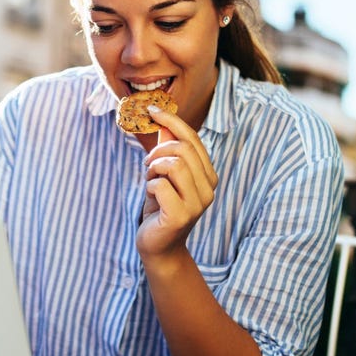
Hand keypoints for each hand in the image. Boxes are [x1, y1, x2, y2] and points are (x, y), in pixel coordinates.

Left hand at [137, 105, 218, 260]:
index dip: (171, 120)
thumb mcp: (163, 174)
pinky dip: (149, 186)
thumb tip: (164, 122)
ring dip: (153, 169)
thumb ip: (167, 149)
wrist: (158, 246)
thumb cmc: (160, 207)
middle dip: (158, 151)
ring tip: (150, 181)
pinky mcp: (182, 215)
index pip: (192, 139)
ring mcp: (197, 203)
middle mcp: (208, 188)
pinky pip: (160, 185)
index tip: (151, 109)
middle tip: (147, 165)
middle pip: (182, 149)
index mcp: (208, 175)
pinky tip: (151, 198)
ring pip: (173, 165)